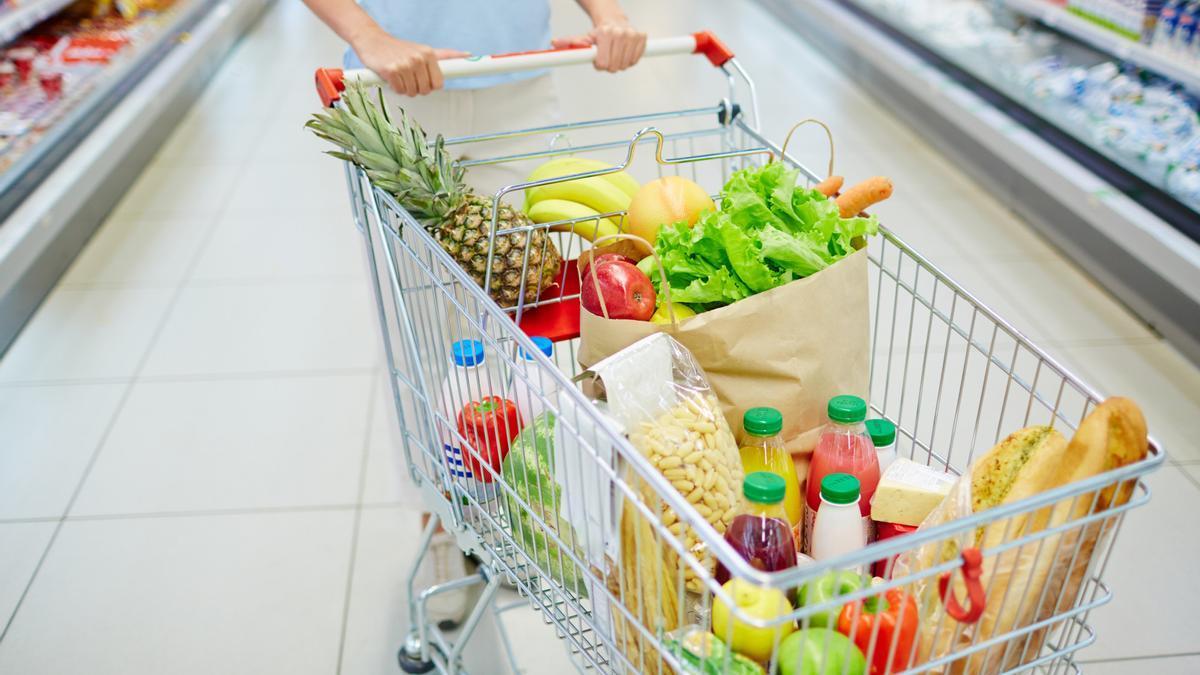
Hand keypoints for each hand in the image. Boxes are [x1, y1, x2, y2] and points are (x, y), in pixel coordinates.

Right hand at [353, 32, 467, 95]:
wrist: (372, 40)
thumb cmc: (400, 48)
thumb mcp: (424, 50)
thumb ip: (446, 55)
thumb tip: (468, 55)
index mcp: (429, 54)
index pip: (438, 84)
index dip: (430, 85)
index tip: (424, 80)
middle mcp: (418, 58)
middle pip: (425, 90)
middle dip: (417, 88)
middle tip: (408, 77)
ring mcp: (404, 64)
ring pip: (412, 92)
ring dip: (405, 88)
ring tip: (400, 76)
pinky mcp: (391, 70)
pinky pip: (399, 91)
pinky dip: (394, 88)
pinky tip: (391, 77)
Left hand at [552, 18, 645, 72]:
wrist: (614, 19)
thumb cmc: (597, 32)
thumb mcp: (583, 38)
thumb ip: (569, 43)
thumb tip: (554, 43)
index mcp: (605, 34)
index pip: (603, 64)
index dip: (600, 65)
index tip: (599, 59)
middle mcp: (620, 33)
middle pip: (614, 66)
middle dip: (610, 66)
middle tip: (607, 57)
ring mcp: (632, 35)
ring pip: (626, 65)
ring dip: (620, 64)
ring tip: (615, 54)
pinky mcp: (642, 37)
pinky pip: (635, 60)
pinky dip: (630, 60)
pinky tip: (625, 52)